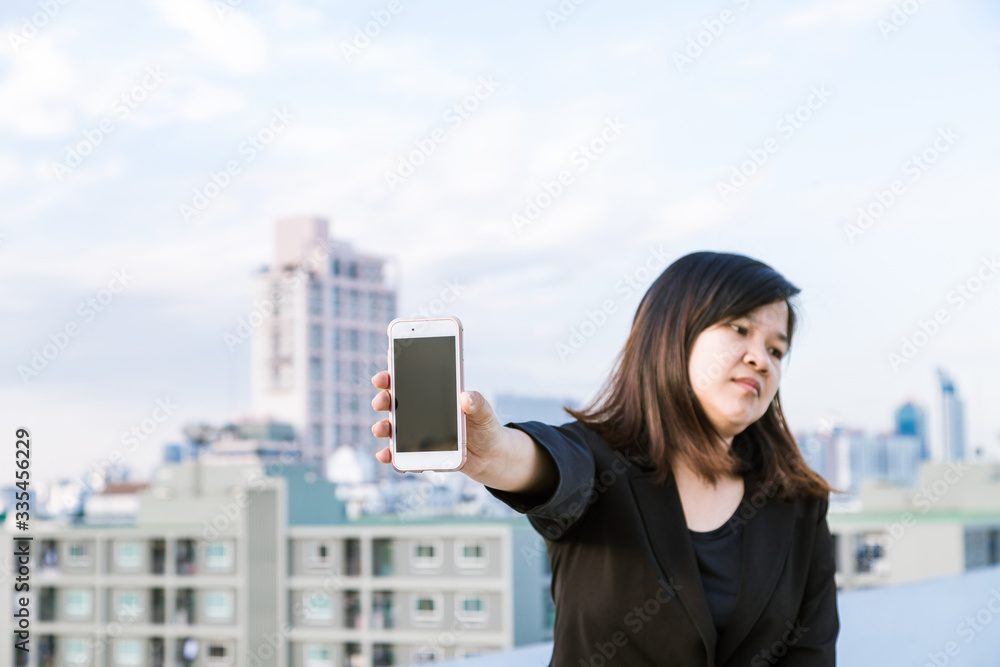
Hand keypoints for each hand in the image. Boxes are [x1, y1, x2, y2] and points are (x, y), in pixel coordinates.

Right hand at [370, 370, 507, 482]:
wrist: (490, 455)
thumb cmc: (485, 427)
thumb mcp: (485, 412)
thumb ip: (477, 403)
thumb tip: (465, 397)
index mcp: (434, 395)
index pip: (409, 379)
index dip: (394, 371)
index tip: (386, 368)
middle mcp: (420, 411)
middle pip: (394, 402)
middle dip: (383, 399)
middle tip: (382, 401)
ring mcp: (417, 431)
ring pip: (392, 427)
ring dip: (382, 427)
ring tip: (380, 429)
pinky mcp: (419, 451)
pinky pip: (400, 453)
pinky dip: (389, 454)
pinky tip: (386, 454)